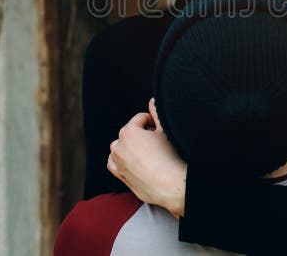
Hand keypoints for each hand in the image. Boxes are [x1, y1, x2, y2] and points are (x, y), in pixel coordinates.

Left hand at [108, 98, 186, 216]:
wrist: (172, 184)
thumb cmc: (170, 156)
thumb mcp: (165, 130)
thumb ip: (156, 112)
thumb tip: (152, 101)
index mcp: (128, 132)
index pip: (140, 119)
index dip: (152, 121)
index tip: (160, 129)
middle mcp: (119, 147)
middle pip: (129, 133)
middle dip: (140, 135)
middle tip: (156, 141)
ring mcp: (118, 163)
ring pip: (119, 149)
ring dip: (129, 147)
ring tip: (146, 152)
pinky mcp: (121, 177)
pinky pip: (114, 164)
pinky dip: (120, 160)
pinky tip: (135, 162)